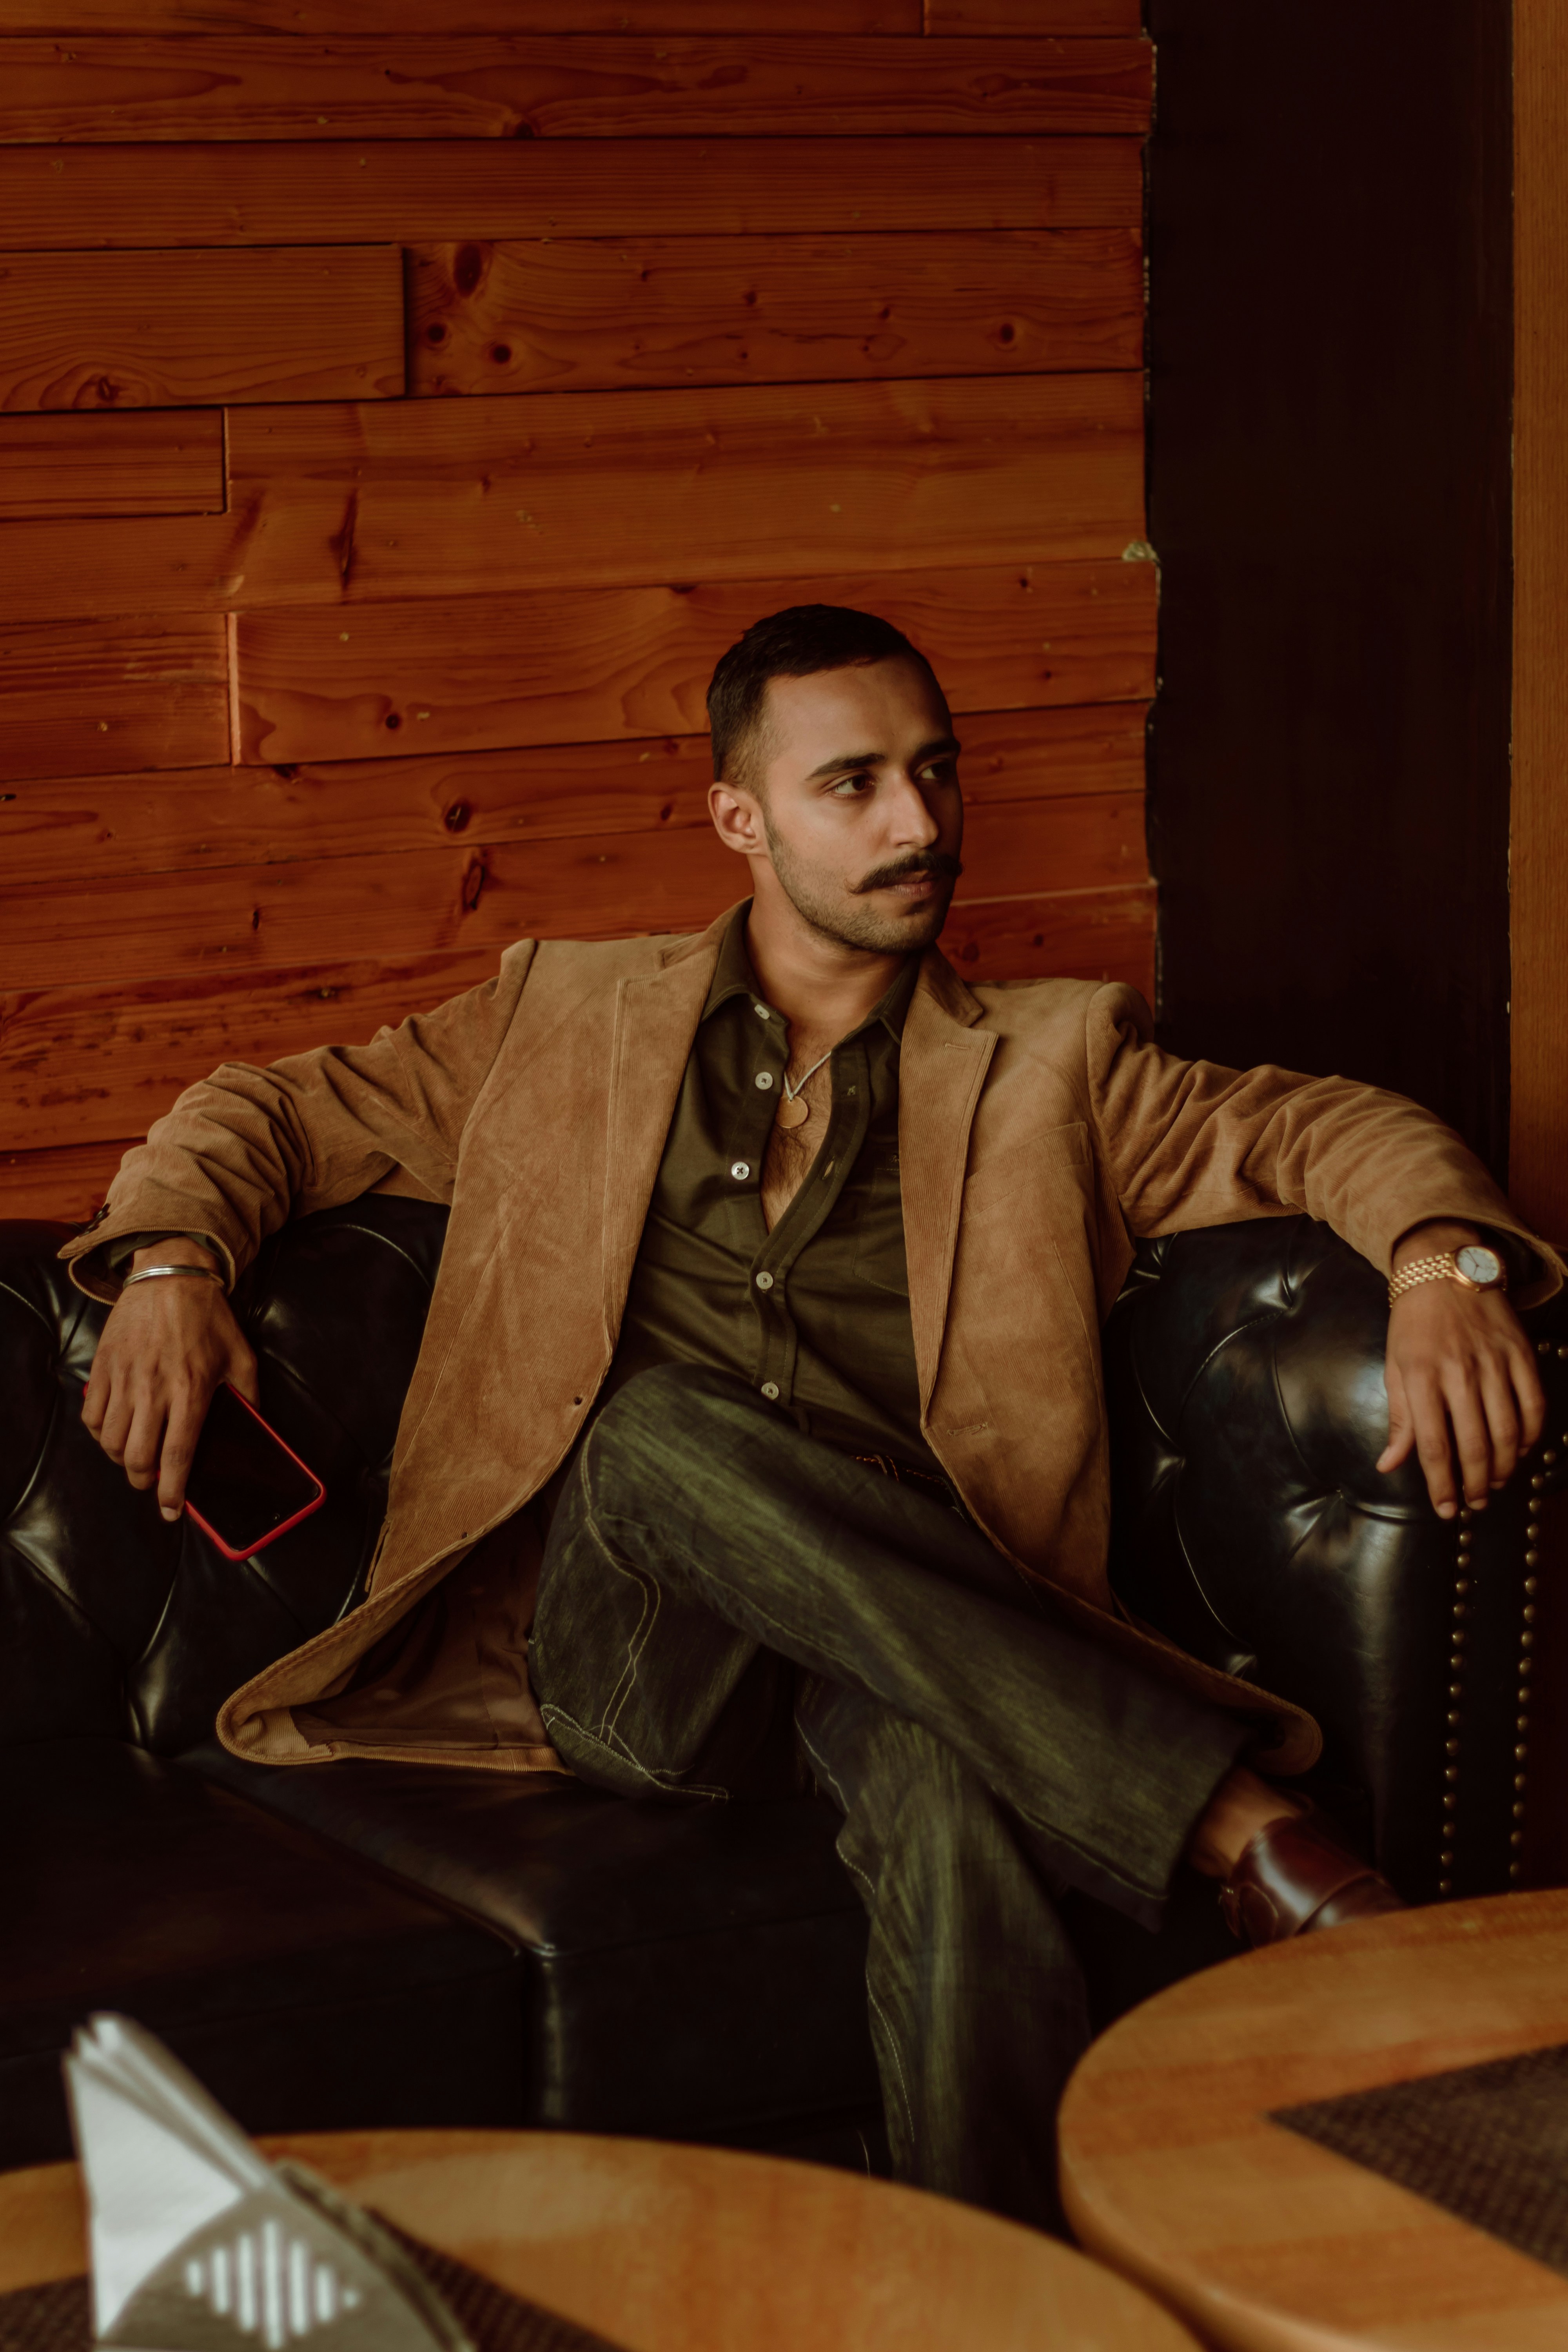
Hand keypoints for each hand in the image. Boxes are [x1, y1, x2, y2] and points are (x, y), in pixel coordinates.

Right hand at [82, 1240, 257, 1521]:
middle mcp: (154, 1389)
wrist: (170, 1274)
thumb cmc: (208, 1317)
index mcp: (191, 1390)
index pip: (178, 1454)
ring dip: (121, 1460)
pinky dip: (100, 1433)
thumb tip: (255, 1425)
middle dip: (143, 1481)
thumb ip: (248, 1395)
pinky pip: (92, 1415)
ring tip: (135, 1459)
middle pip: (138, 1456)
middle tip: (151, 1483)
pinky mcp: (103, 1367)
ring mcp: (125, 1378)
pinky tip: (114, 1432)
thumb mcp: (241, 1355)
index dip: (173, 1491)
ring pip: (111, 1441)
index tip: (171, 1511)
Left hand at [1378, 1221, 1544, 1517]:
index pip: (1433, 1444)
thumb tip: (1389, 1465)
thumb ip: (1399, 1420)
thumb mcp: (1395, 1368)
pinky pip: (1534, 1404)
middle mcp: (1459, 1372)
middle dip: (1475, 1484)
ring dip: (1503, 1466)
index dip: (1441, 1483)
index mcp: (1421, 1378)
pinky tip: (1520, 1450)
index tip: (1446, 1509)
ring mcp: (1493, 1363)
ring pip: (1507, 1430)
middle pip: (1474, 1444)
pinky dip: (1531, 1434)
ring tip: (1493, 1483)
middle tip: (1474, 1503)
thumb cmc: (1412, 1324)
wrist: (1443, 1270)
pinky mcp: (1520, 1354)